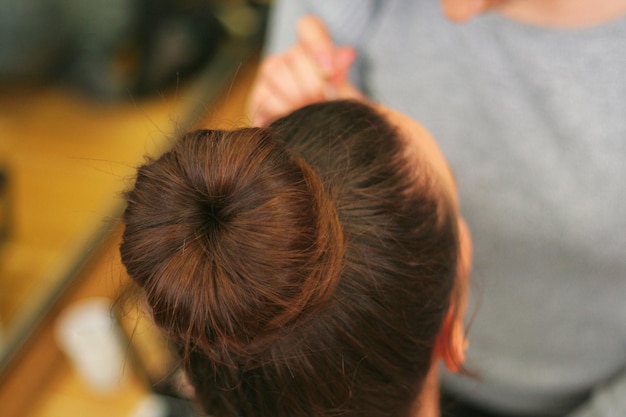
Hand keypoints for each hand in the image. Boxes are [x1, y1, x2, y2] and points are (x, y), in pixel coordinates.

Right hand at [247, 15, 363, 126]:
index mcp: (313, 49)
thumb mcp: (345, 95)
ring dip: (295, 95)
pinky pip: (265, 96)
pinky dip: (282, 110)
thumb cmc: (333, 112)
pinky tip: (293, 120)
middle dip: (312, 81)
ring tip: (308, 112)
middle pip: (294, 54)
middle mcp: (290, 57)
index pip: (309, 26)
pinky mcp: (258, 97)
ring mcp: (271, 75)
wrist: (315, 138)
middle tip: (323, 100)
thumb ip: (343, 76)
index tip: (329, 71)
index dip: (318, 45)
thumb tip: (347, 53)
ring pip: (275, 70)